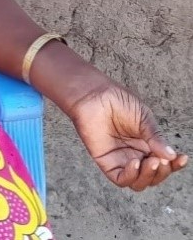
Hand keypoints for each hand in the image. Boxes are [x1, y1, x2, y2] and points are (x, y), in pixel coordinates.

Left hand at [68, 83, 187, 190]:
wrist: (95, 95)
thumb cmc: (117, 101)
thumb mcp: (143, 118)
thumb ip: (155, 137)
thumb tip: (171, 156)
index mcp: (146, 145)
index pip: (164, 163)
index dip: (174, 165)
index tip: (182, 158)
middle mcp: (135, 155)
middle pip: (153, 176)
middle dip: (162, 171)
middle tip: (161, 159)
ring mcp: (120, 160)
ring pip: (139, 182)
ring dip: (149, 176)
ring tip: (150, 161)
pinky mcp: (106, 162)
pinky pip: (120, 179)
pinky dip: (130, 176)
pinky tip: (135, 163)